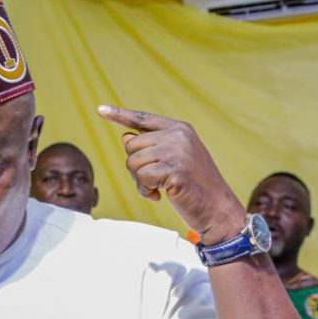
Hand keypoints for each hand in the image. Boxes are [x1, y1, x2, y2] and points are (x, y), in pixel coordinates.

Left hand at [97, 105, 243, 243]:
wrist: (217, 209)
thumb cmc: (193, 187)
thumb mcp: (173, 160)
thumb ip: (152, 147)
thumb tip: (125, 137)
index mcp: (180, 129)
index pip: (143, 119)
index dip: (120, 115)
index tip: (100, 110)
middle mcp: (178, 136)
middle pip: (131, 145)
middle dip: (135, 167)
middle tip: (152, 180)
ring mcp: (178, 152)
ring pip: (133, 162)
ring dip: (140, 181)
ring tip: (159, 188)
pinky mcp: (176, 171)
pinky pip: (142, 178)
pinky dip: (146, 190)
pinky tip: (161, 195)